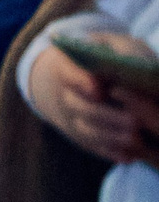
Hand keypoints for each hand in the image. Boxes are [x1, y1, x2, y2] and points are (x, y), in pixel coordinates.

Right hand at [29, 44, 158, 165]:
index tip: (97, 90)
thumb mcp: (118, 45)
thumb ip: (127, 52)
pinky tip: (129, 156)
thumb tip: (138, 66)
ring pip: (84, 130)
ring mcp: (70, 116)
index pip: (66, 72)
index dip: (80, 81)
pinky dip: (109, 152)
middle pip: (76, 106)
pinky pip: (91, 146)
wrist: (92, 75)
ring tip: (135, 139)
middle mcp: (62, 92)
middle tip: (133, 122)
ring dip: (109, 137)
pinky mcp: (81, 135)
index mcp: (67, 63)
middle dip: (105, 116)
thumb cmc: (112, 57)